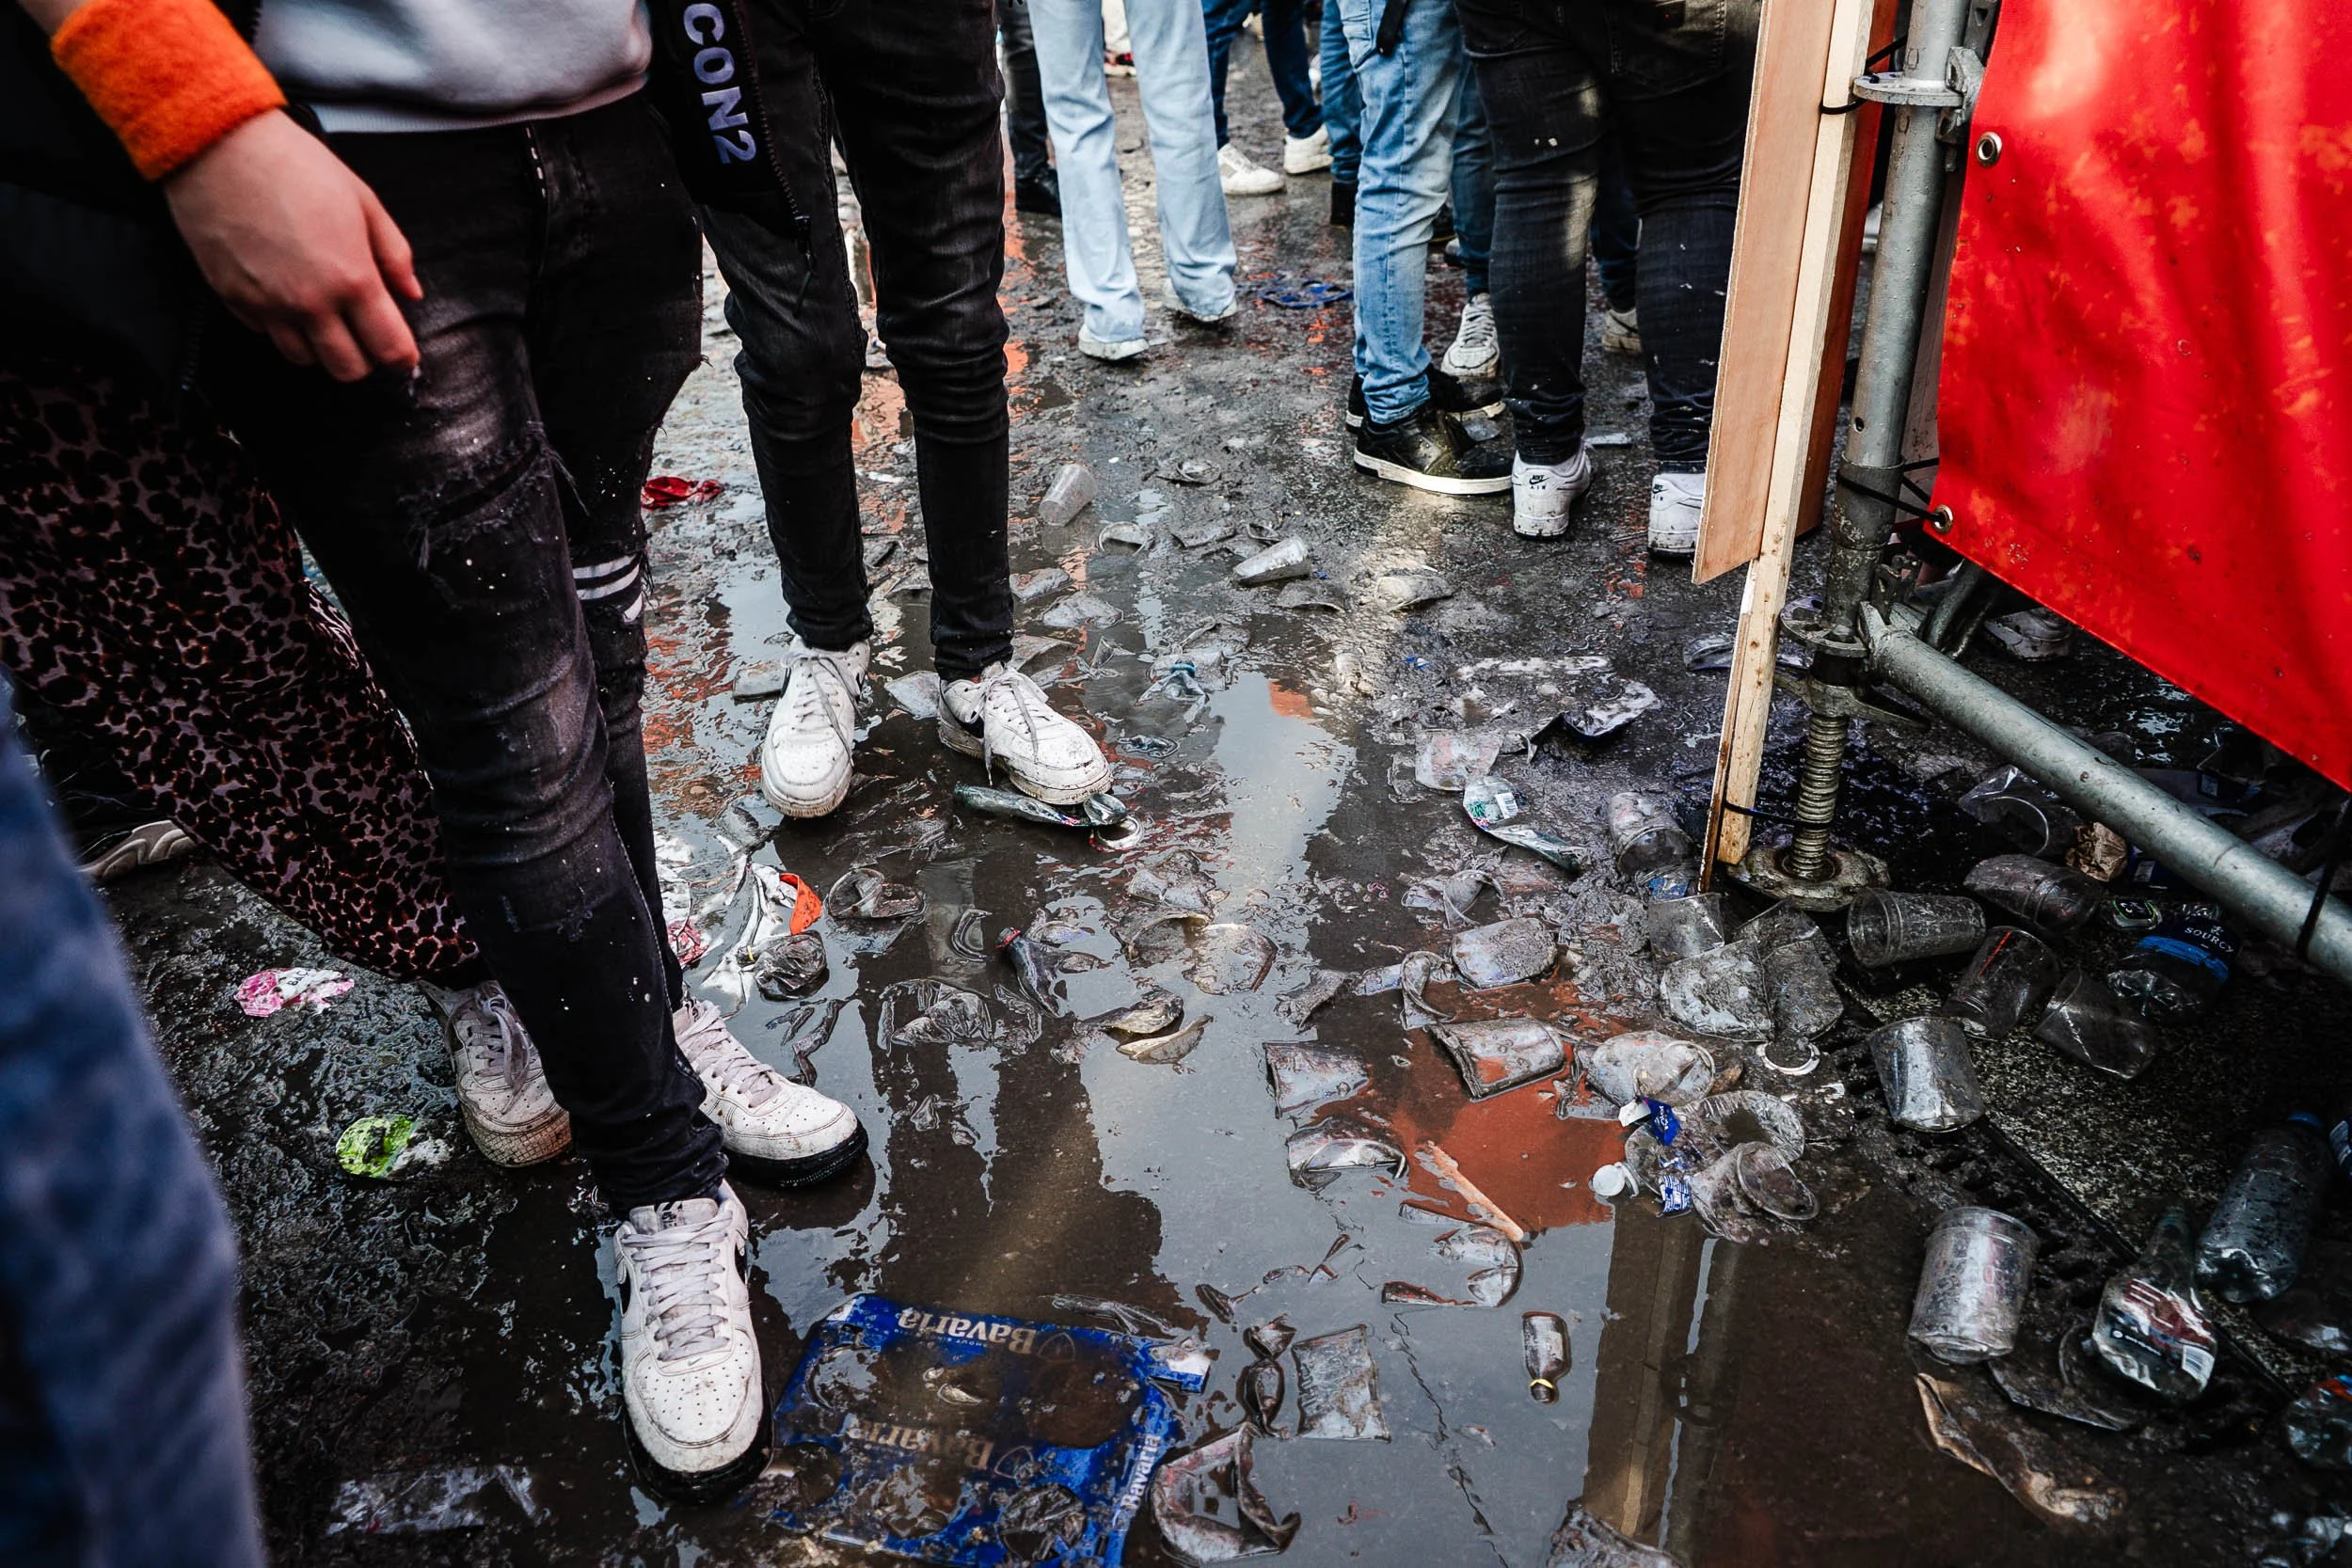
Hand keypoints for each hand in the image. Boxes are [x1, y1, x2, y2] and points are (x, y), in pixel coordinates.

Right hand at [163, 110, 423, 380]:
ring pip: (303, 360)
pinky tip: (284, 296)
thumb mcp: (364, 202)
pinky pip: (264, 334)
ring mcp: (268, 305)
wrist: (220, 147)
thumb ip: (394, 254)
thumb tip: (411, 293)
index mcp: (352, 280)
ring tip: (323, 317)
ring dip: (319, 347)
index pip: (389, 349)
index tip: (402, 351)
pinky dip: (280, 326)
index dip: (401, 357)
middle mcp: (310, 303)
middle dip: (363, 359)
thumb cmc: (296, 166)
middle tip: (363, 335)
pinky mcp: (232, 299)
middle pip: (347, 370)